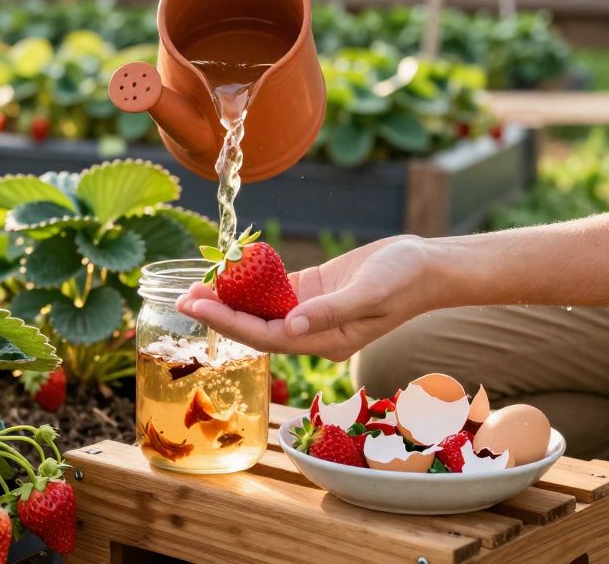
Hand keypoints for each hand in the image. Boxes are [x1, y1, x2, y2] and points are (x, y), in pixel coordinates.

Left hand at [175, 236, 429, 360]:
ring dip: (229, 298)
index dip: (229, 322)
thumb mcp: (370, 293)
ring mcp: (310, 312)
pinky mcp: (311, 291)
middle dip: (218, 313)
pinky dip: (250, 281)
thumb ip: (330, 311)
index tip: (198, 307)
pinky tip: (227, 272)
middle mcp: (312, 331)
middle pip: (255, 326)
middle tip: (182, 299)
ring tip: (195, 285)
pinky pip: (273, 289)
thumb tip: (291, 326)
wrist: (426, 265)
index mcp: (325, 341)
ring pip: (260, 308)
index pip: (266, 336)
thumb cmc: (404, 280)